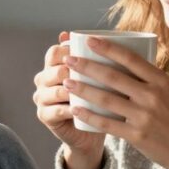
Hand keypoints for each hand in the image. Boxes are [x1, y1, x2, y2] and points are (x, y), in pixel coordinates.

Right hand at [33, 32, 104, 168]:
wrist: (90, 130)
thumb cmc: (99, 99)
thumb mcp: (102, 78)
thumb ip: (107, 59)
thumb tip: (126, 38)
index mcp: (54, 65)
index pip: (55, 52)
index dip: (68, 50)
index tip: (89, 51)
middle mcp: (44, 79)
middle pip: (53, 70)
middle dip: (69, 69)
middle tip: (89, 71)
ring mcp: (42, 98)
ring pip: (53, 91)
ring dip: (68, 90)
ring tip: (86, 90)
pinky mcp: (45, 116)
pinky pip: (54, 111)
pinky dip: (66, 110)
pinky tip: (77, 109)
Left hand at [63, 36, 168, 168]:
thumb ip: (148, 80)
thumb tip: (121, 62)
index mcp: (160, 80)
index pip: (130, 58)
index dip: (108, 48)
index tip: (89, 40)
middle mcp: (152, 96)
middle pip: (113, 77)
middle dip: (86, 66)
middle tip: (68, 59)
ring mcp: (144, 116)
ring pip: (106, 99)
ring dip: (83, 89)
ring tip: (66, 82)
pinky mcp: (137, 135)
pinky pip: (107, 124)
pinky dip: (89, 116)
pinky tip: (75, 109)